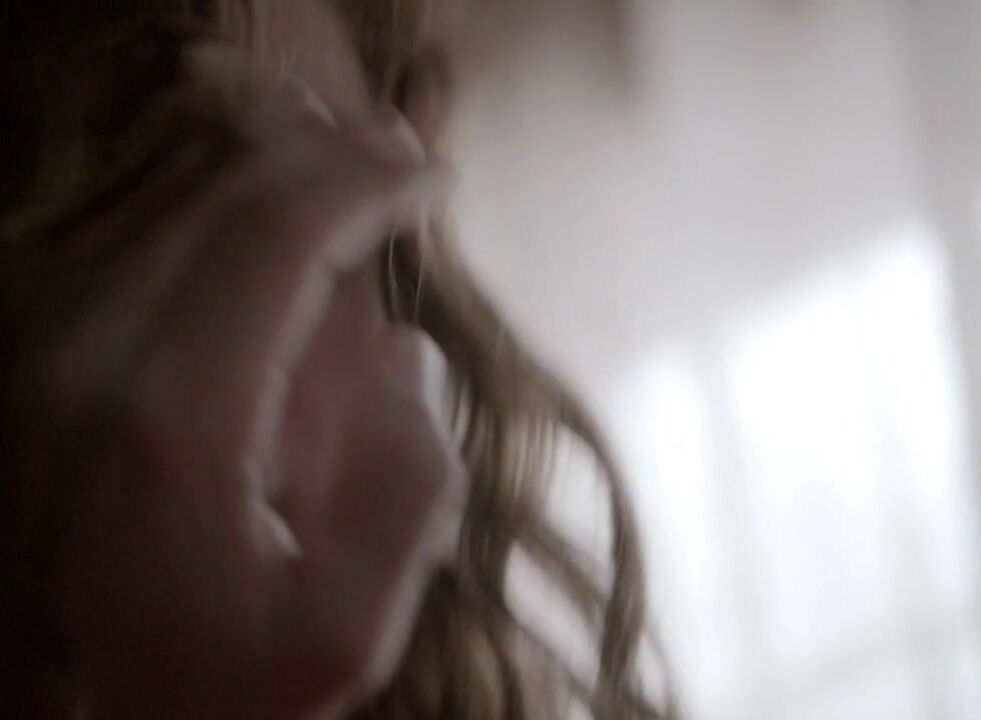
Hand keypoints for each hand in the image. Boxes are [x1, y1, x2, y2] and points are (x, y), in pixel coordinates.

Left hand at [27, 104, 463, 718]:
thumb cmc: (192, 688)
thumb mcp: (337, 636)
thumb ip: (407, 491)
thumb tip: (405, 356)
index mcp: (171, 418)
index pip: (276, 239)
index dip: (365, 186)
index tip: (433, 176)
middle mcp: (88, 356)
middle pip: (218, 197)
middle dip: (323, 155)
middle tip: (400, 145)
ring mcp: (47, 349)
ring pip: (168, 203)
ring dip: (267, 169)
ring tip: (345, 158)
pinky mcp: (40, 360)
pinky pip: (139, 244)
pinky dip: (216, 212)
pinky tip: (272, 222)